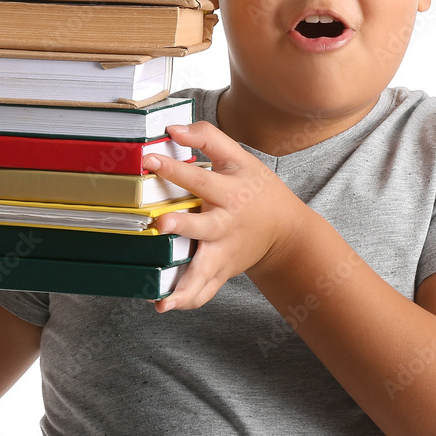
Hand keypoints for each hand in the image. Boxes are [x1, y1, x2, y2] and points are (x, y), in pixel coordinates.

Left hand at [142, 122, 307, 311]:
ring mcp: (224, 252)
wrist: (286, 230)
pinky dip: (188, 300)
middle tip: (162, 225)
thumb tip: (172, 129)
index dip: (174, 168)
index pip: (199, 178)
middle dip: (183, 227)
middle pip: (203, 227)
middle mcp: (226, 225)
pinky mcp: (222, 271)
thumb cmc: (257, 189)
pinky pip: (206, 290)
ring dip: (184, 283)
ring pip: (204, 270)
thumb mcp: (240, 157)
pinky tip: (164, 305)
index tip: (149, 160)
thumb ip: (207, 137)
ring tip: (163, 297)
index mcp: (230, 193)